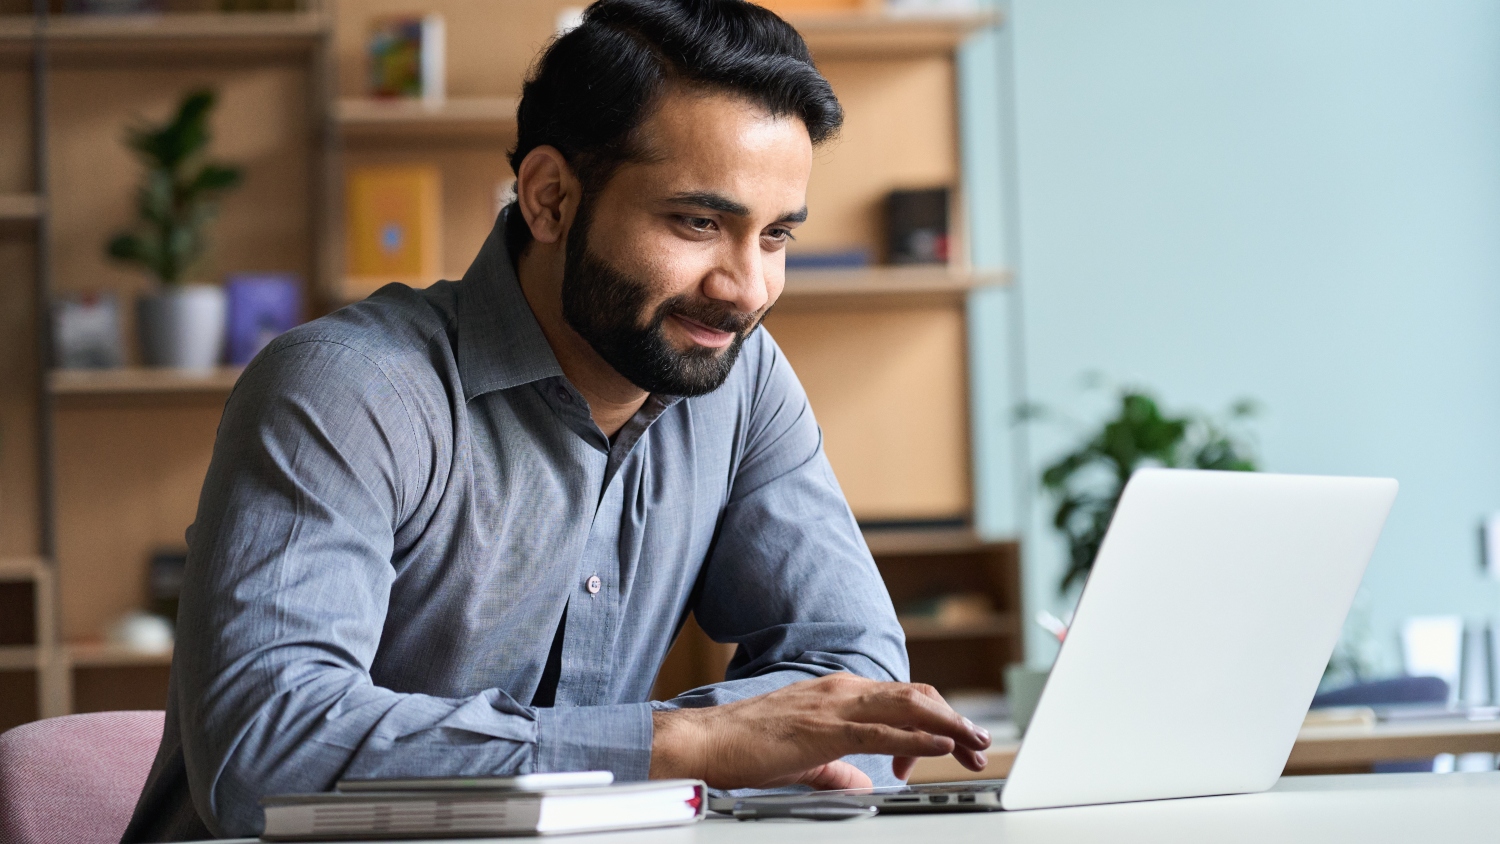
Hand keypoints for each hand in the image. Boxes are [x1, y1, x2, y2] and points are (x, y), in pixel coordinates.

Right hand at [648, 673, 990, 789]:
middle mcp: (842, 690)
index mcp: (838, 693)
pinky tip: (940, 746)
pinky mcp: (826, 728)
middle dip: (954, 720)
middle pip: (916, 698)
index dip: (935, 720)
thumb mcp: (805, 759)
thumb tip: (864, 783)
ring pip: (908, 707)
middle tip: (979, 744)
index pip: (901, 699)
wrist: (706, 742)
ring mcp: (835, 705)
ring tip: (975, 742)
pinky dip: (918, 737)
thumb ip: (838, 769)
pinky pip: (883, 730)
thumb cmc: (746, 747)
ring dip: (948, 725)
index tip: (953, 746)